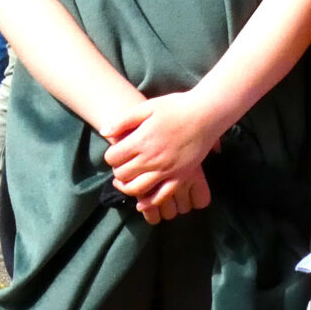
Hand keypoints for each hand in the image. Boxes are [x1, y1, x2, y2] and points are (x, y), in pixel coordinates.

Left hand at [102, 92, 221, 217]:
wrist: (206, 115)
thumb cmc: (176, 107)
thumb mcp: (148, 107)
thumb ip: (124, 120)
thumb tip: (104, 132)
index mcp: (141, 140)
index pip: (113, 157)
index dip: (110, 156)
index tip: (116, 152)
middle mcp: (152, 158)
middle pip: (122, 174)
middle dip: (117, 171)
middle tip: (121, 165)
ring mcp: (167, 170)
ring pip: (137, 189)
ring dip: (127, 188)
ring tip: (126, 182)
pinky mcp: (180, 177)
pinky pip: (161, 196)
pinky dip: (149, 202)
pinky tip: (143, 202)